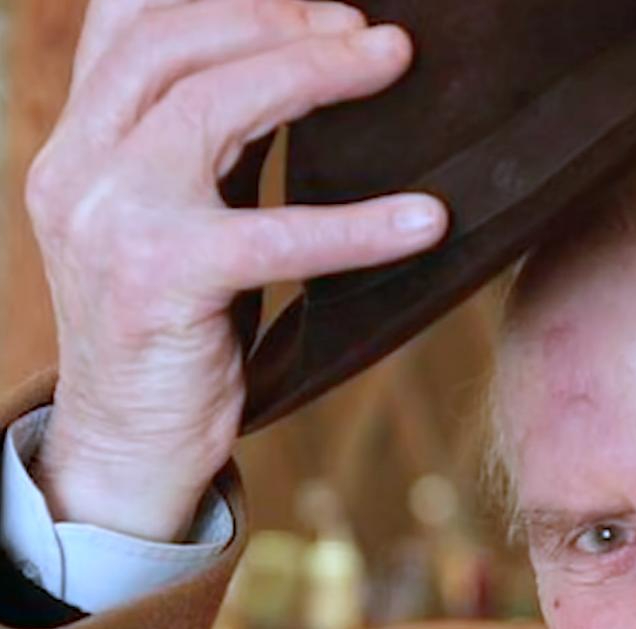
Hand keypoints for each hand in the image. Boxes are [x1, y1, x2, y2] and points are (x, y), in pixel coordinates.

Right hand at [24, 0, 448, 541]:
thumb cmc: (173, 335)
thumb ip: (208, 151)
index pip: (129, 23)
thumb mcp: (176, 222)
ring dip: (313, 74)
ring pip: (212, 107)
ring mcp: (109, 220)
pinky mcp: (160, 283)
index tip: (312, 0)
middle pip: (174, 44)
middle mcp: (79, 167)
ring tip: (391, 63)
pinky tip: (425, 221)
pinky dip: (360, 226)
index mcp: (78, 144)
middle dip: (280, 20)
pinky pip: (276, 235)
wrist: (129, 445)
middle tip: (372, 34)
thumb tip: (290, 78)